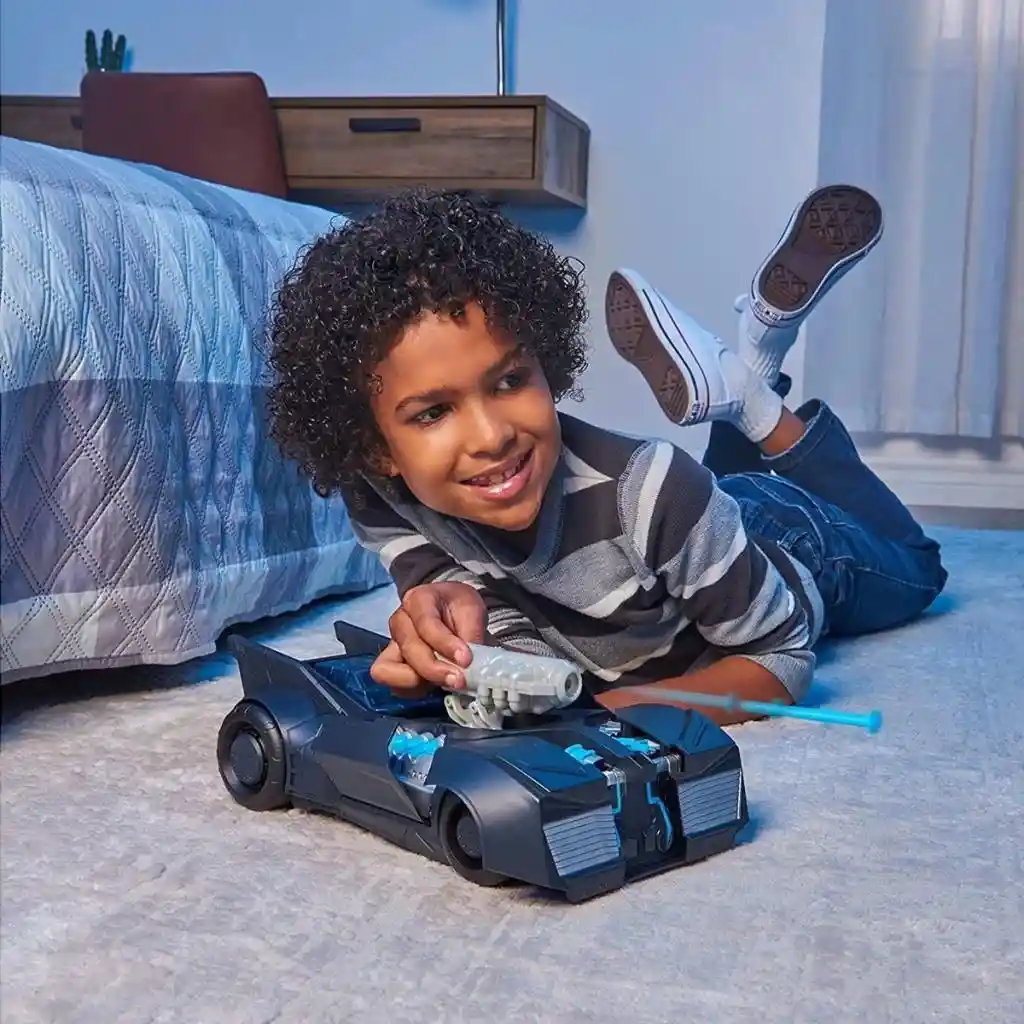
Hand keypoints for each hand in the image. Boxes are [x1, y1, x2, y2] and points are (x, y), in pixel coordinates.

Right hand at [369, 582, 486, 694]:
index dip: (445, 644)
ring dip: (418, 681)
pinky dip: (413, 690)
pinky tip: (435, 686)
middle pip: (409, 648)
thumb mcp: (472, 609)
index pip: (426, 623)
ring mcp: (393, 644)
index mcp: (418, 599)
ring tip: (445, 683)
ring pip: (391, 669)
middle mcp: (400, 621)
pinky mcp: (393, 666)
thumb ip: (472, 633)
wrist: (452, 612)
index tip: (466, 659)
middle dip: (434, 668)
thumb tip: (471, 663)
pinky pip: (393, 684)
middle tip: (459, 679)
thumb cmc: (458, 608)